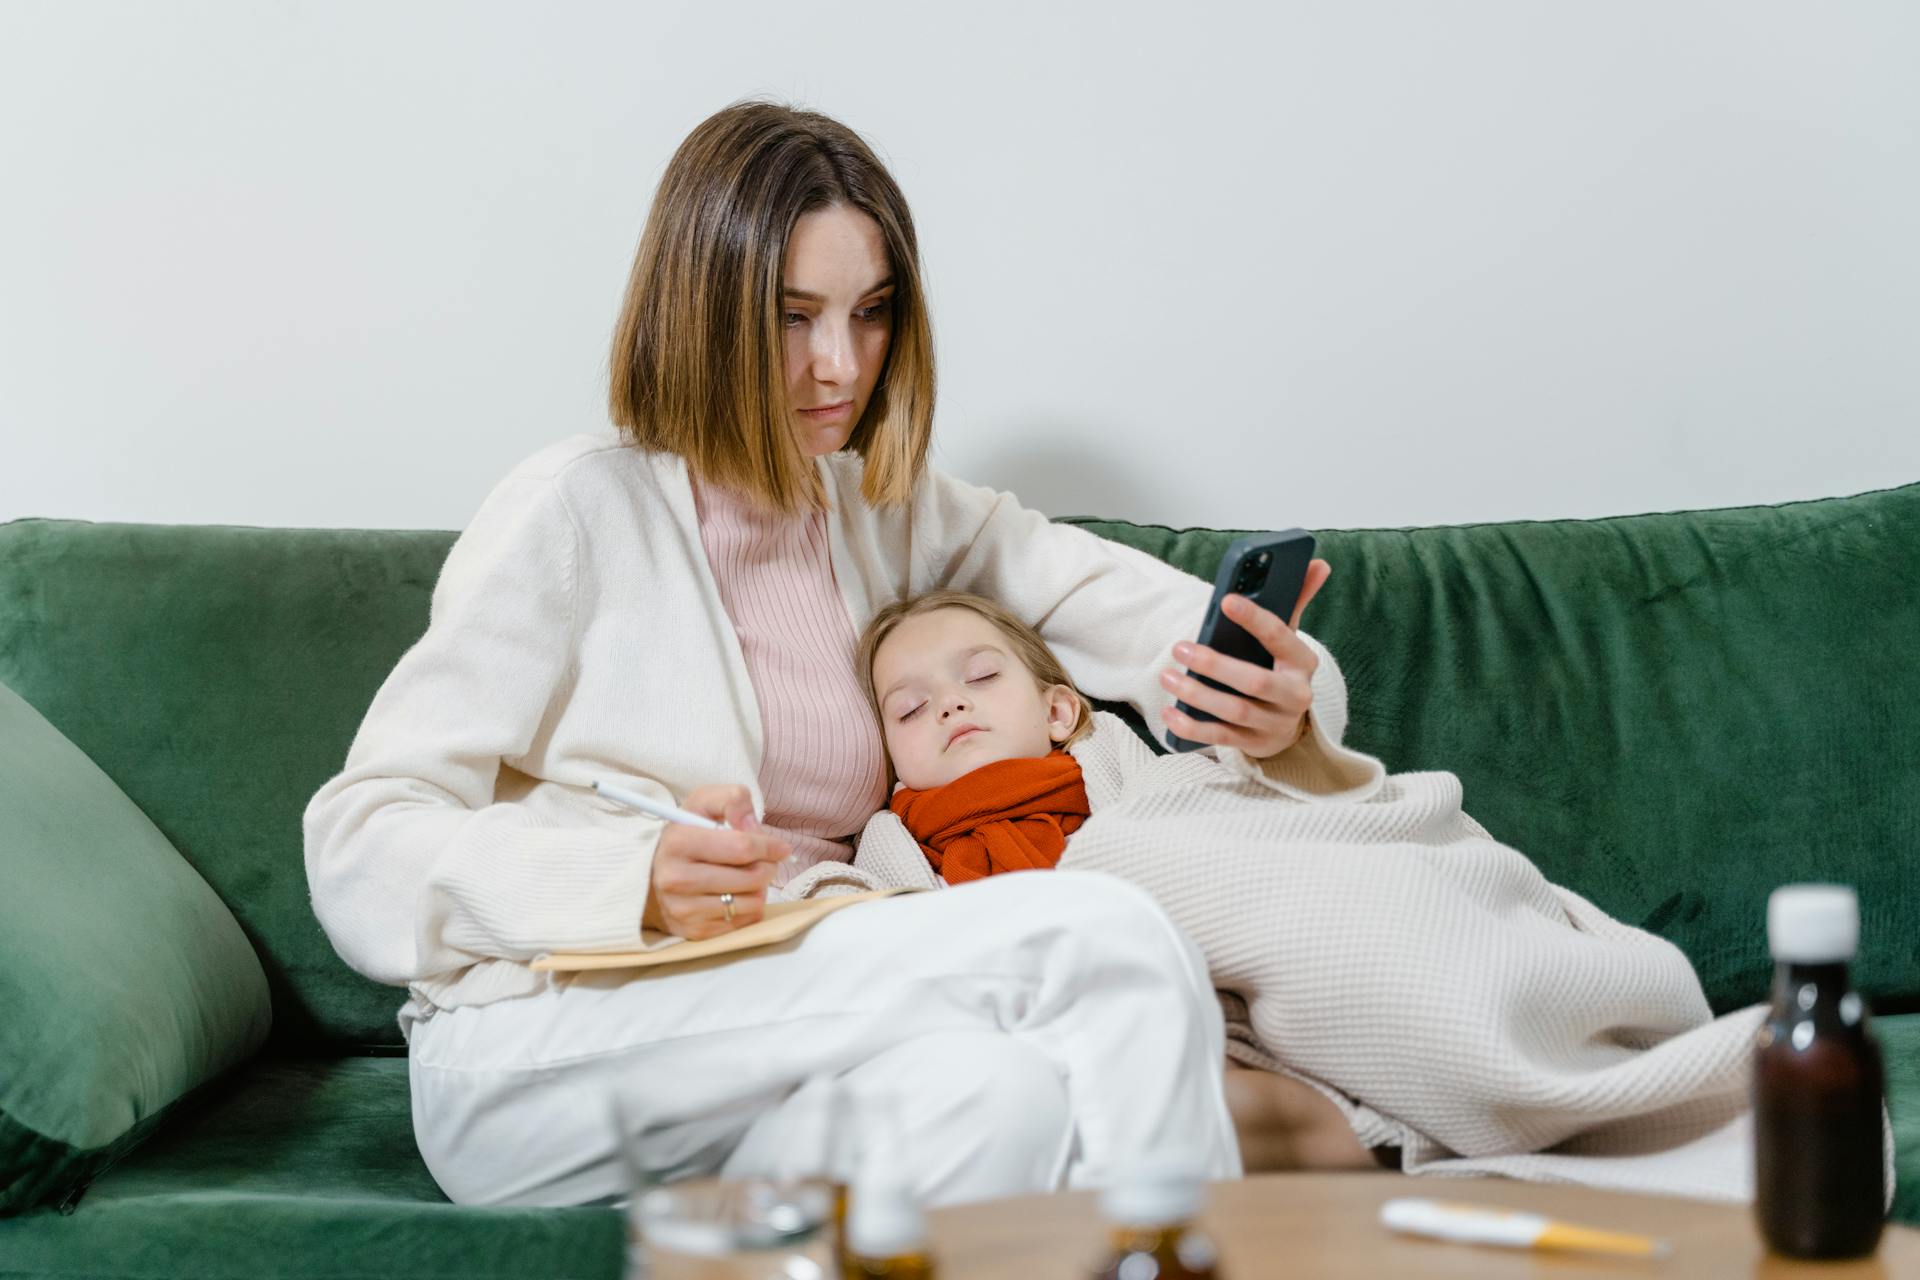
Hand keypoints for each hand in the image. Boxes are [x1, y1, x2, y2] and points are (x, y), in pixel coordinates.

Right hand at [643, 784, 791, 939]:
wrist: (650, 876)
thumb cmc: (684, 836)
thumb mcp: (702, 803)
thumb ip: (732, 800)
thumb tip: (754, 826)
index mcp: (678, 842)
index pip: (741, 847)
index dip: (769, 846)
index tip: (780, 847)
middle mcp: (676, 878)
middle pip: (751, 877)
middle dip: (767, 867)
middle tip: (763, 861)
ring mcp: (684, 909)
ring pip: (753, 901)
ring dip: (760, 888)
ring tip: (746, 876)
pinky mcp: (695, 931)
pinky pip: (745, 921)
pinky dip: (750, 906)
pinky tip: (737, 894)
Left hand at [1159, 558, 1331, 758]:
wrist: (1287, 725)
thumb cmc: (1279, 670)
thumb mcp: (1288, 640)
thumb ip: (1297, 601)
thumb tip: (1319, 563)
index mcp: (1303, 662)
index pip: (1280, 636)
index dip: (1254, 619)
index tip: (1227, 601)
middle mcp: (1295, 695)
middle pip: (1254, 680)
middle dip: (1214, 664)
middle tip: (1179, 647)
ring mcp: (1275, 723)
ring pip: (1234, 710)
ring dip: (1197, 694)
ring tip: (1167, 675)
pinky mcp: (1254, 744)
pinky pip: (1221, 737)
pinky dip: (1192, 726)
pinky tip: (1170, 712)